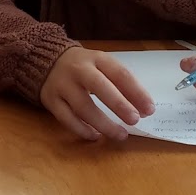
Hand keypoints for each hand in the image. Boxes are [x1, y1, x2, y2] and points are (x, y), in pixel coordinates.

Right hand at [39, 46, 154, 141]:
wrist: (45, 60)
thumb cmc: (84, 67)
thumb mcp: (102, 66)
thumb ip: (121, 84)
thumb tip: (143, 109)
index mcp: (97, 58)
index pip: (120, 73)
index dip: (136, 92)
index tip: (149, 109)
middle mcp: (78, 70)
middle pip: (99, 87)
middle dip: (119, 105)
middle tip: (134, 120)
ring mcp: (62, 85)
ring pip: (83, 107)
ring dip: (103, 123)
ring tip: (120, 135)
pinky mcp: (50, 100)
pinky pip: (66, 118)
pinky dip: (81, 129)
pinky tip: (95, 136)